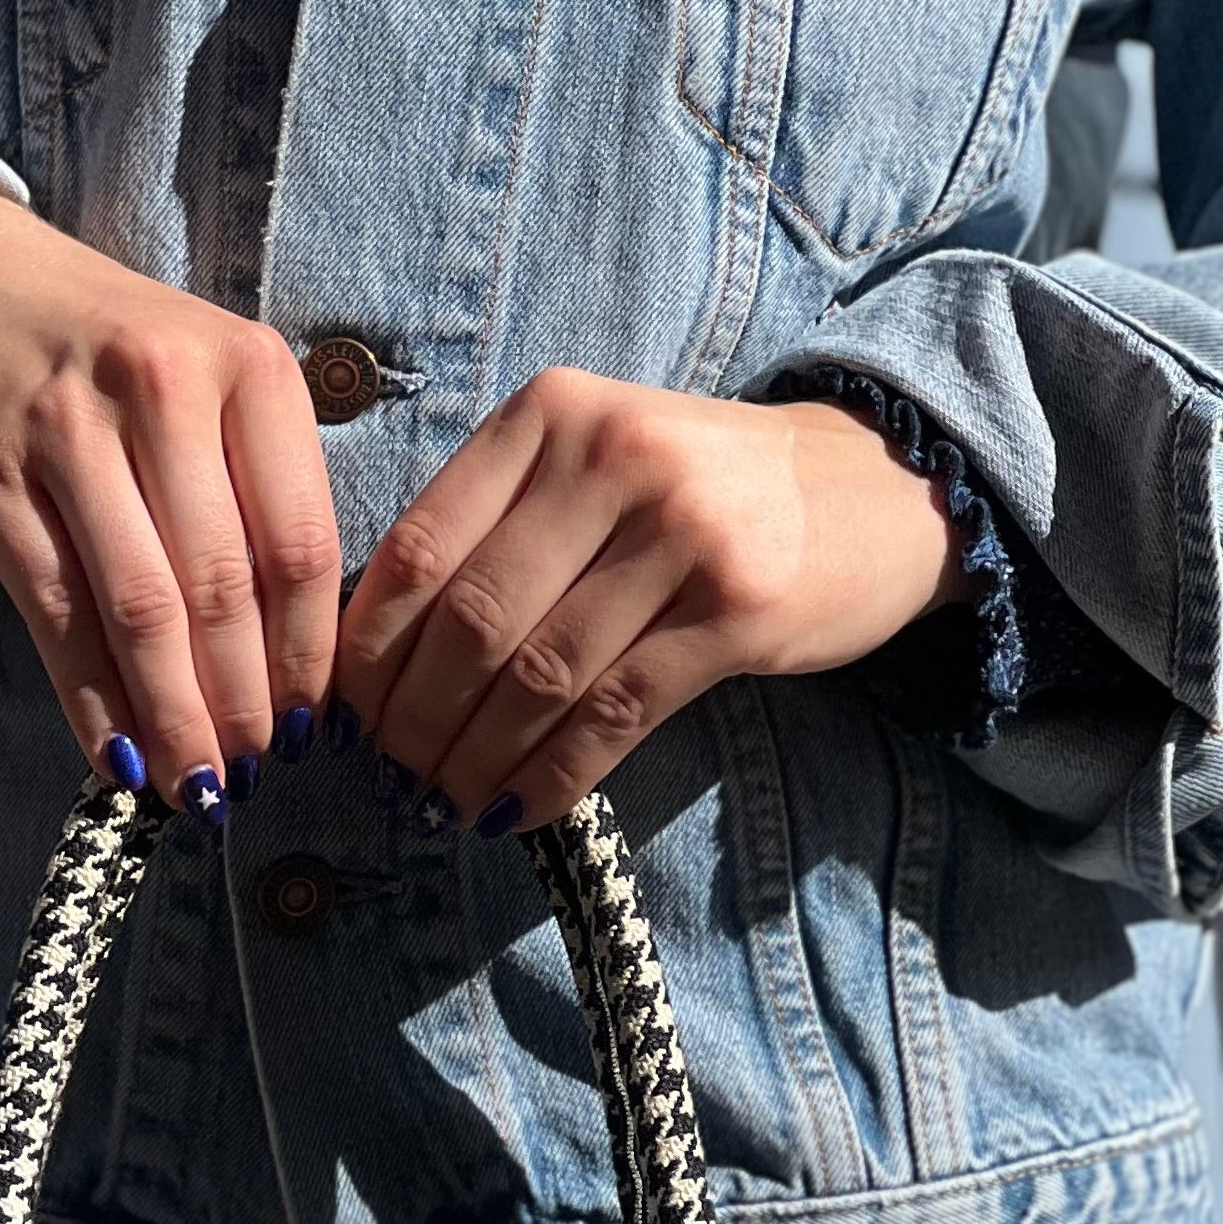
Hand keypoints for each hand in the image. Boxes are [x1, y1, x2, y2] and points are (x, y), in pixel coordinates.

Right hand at [0, 183, 341, 807]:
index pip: (302, 544)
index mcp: (248, 369)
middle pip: (223, 587)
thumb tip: (295, 661)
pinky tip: (115, 757)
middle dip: (242, 704)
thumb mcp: (206, 385)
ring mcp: (70, 429)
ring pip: (140, 608)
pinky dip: (90, 699)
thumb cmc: (107, 354)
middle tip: (251, 774)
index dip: (308, 657)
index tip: (313, 730)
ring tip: (193, 783)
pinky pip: (55, 612)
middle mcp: (165, 387)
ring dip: (172, 716)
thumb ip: (258, 491)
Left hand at [335, 372, 965, 830]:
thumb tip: (377, 650)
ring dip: (477, 759)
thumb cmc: (702, 490)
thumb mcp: (592, 463)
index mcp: (550, 414)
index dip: (369, 650)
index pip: (420, 546)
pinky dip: (554, 774)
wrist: (873, 487)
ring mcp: (683, 532)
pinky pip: (615, 712)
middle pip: (472, 620)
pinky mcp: (738, 609)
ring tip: (447, 804)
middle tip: (395, 776)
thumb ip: (496, 523)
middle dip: (416, 719)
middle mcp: (612, 458)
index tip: (349, 716)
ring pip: (539, 675)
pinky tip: (519, 809)